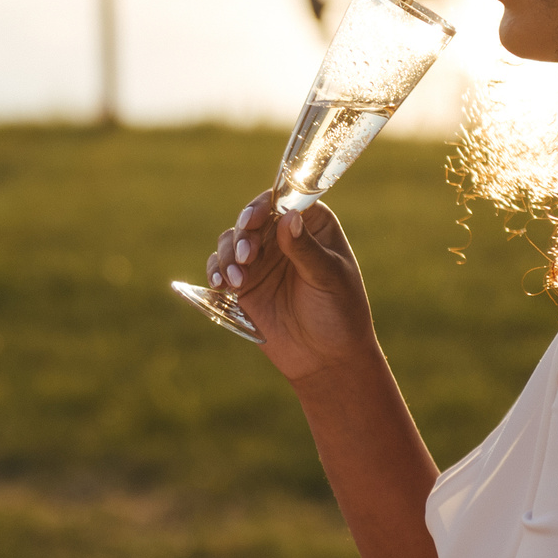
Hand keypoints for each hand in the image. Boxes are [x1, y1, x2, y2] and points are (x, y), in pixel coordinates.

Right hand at [204, 190, 377, 384]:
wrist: (327, 358)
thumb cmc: (340, 313)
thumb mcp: (329, 279)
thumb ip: (306, 249)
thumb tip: (288, 217)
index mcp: (313, 225)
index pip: (283, 200)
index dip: (263, 206)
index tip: (252, 221)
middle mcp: (284, 236)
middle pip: (251, 218)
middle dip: (243, 235)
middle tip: (246, 258)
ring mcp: (261, 259)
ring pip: (231, 240)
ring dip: (227, 255)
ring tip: (236, 280)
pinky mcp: (244, 283)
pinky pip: (220, 267)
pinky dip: (216, 272)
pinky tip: (221, 285)